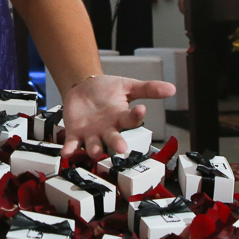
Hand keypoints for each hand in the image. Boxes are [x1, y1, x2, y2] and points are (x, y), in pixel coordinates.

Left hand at [59, 74, 176, 160]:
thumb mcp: (127, 86)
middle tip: (122, 148)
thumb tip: (171, 88)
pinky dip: (69, 148)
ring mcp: (92, 134)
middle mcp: (108, 130)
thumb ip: (148, 88)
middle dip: (117, 143)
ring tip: (95, 151)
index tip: (141, 110)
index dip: (136, 115)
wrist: (83, 86)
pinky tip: (66, 152)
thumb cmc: (107, 89)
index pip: (132, 119)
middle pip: (114, 139)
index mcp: (122, 118)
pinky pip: (72, 144)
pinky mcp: (75, 133)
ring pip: (94, 145)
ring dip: (94, 149)